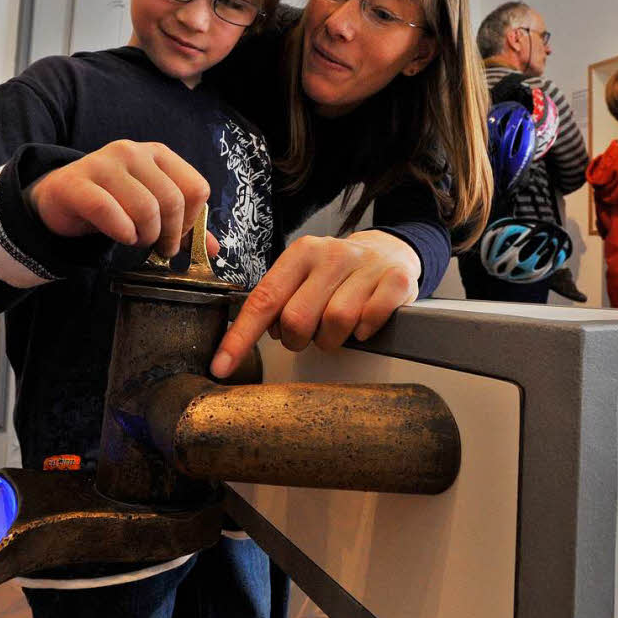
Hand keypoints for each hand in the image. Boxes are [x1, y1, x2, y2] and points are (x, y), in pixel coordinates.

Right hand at [26, 140, 216, 257]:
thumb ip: (183, 226)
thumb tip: (214, 249)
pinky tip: (120, 236)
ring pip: (145, 208)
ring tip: (134, 239)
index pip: (196, 189)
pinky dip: (121, 232)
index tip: (175, 235)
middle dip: (168, 233)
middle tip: (155, 246)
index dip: (190, 220)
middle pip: (172, 201)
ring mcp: (103, 163)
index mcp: (158, 154)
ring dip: (144, 235)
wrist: (61, 199)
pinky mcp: (76, 183)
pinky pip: (108, 211)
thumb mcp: (151, 209)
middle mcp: (133, 152)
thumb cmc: (113, 203)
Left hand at [210, 230, 420, 377]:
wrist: (388, 251)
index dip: (240, 337)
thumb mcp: (303, 276)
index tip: (222, 366)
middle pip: (297, 319)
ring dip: (332, 339)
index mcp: (301, 253)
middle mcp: (331, 254)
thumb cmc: (337, 273)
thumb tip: (251, 335)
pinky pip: (370, 320)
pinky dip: (364, 332)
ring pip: (335, 323)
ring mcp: (365, 265)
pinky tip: (363, 324)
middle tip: (308, 334)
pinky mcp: (395, 279)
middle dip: (298, 339)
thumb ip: (277, 300)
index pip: (263, 300)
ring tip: (336, 328)